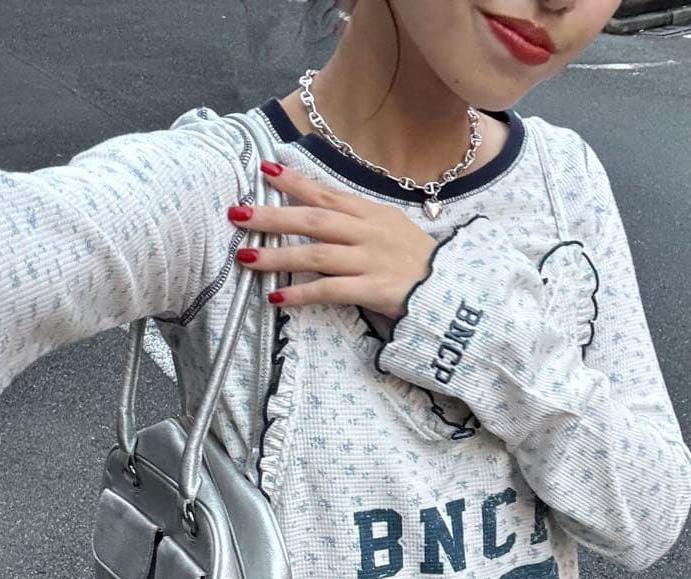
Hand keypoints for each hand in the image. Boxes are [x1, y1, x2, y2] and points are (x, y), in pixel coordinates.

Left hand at [228, 161, 438, 320]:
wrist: (454, 291)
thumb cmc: (419, 263)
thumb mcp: (392, 230)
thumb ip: (358, 221)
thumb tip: (321, 214)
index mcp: (372, 214)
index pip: (327, 194)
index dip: (295, 182)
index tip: (264, 168)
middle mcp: (369, 233)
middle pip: (313, 220)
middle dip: (272, 217)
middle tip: (236, 214)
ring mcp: (371, 261)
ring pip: (316, 254)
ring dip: (278, 256)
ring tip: (245, 258)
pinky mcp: (373, 290)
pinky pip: (330, 290)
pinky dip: (301, 294)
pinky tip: (277, 297)